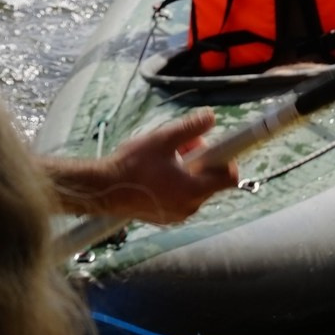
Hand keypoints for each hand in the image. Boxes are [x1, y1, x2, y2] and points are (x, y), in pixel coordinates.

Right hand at [99, 108, 239, 224]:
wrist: (104, 190)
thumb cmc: (132, 165)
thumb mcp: (162, 139)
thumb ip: (190, 128)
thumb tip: (211, 117)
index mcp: (193, 189)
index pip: (229, 177)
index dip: (226, 159)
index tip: (214, 147)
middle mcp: (190, 207)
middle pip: (211, 181)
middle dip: (202, 161)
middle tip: (182, 147)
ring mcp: (178, 215)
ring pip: (196, 189)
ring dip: (189, 172)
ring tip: (166, 159)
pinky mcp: (166, 218)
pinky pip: (182, 198)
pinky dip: (178, 185)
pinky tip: (159, 173)